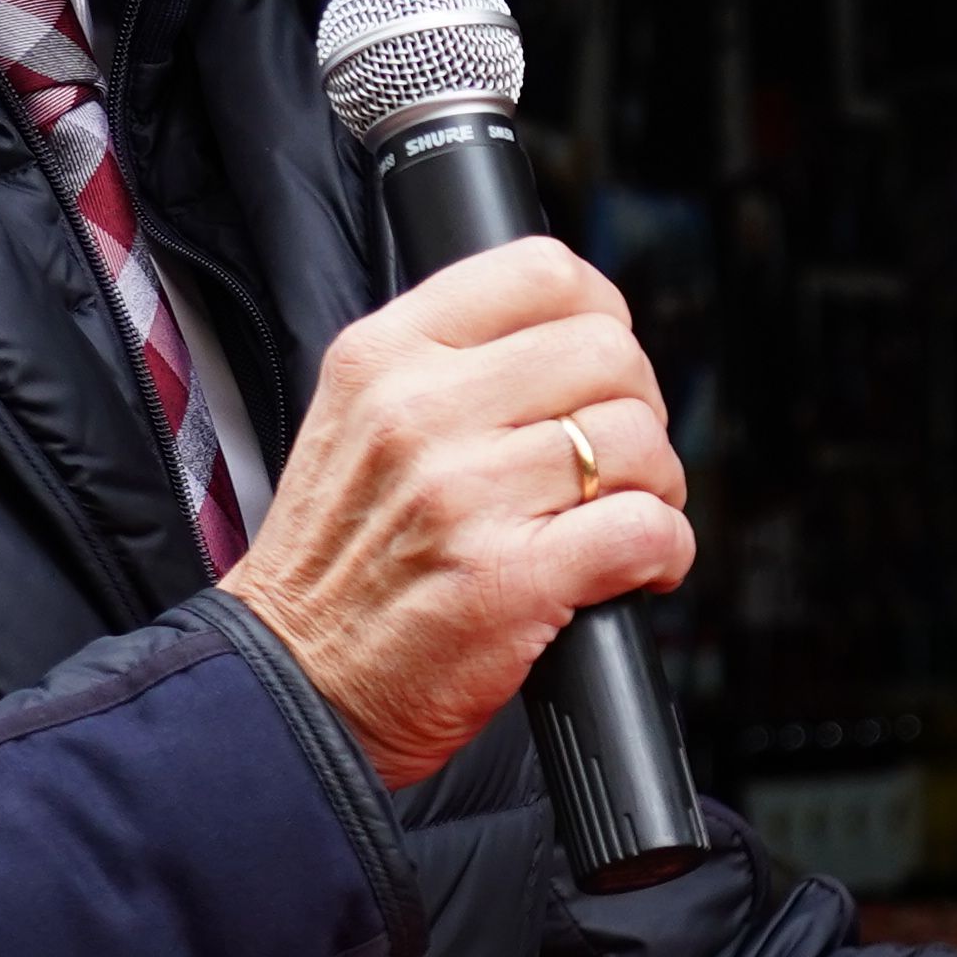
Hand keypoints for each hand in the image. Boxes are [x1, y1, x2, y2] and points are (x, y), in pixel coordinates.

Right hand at [228, 237, 691, 785]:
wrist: (291, 684)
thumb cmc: (339, 564)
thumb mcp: (359, 421)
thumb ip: (451, 366)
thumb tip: (577, 337)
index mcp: (385, 356)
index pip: (541, 271)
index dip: (603, 317)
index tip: (602, 370)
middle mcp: (421, 412)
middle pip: (610, 353)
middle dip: (638, 410)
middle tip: (612, 462)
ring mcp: (465, 495)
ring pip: (638, 441)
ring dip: (655, 487)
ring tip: (615, 519)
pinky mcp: (511, 579)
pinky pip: (648, 530)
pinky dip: (666, 551)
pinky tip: (634, 569)